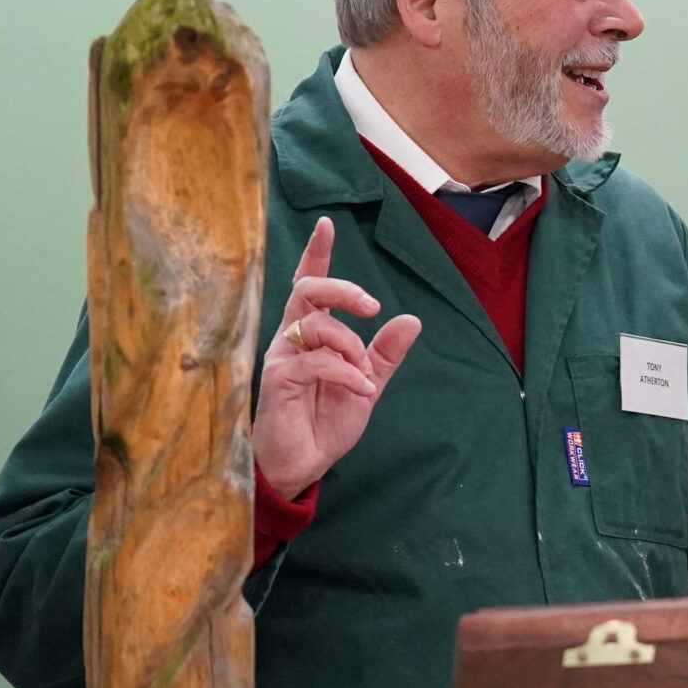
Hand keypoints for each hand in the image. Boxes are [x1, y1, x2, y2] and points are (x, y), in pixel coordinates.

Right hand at [253, 218, 420, 500]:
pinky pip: (316, 361)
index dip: (317, 254)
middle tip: (371, 306)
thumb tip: (410, 319)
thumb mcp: (367, 382)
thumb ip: (385, 353)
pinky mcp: (278, 380)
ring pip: (314, 324)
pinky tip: (360, 389)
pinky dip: (346, 372)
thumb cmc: (325, 421)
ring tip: (365, 375)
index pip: (311, 286)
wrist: (305, 463)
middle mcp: (293, 339)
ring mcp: (282, 357)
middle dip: (342, 289)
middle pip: (308, 291)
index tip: (327, 224)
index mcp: (313, 335)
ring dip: (350, 345)